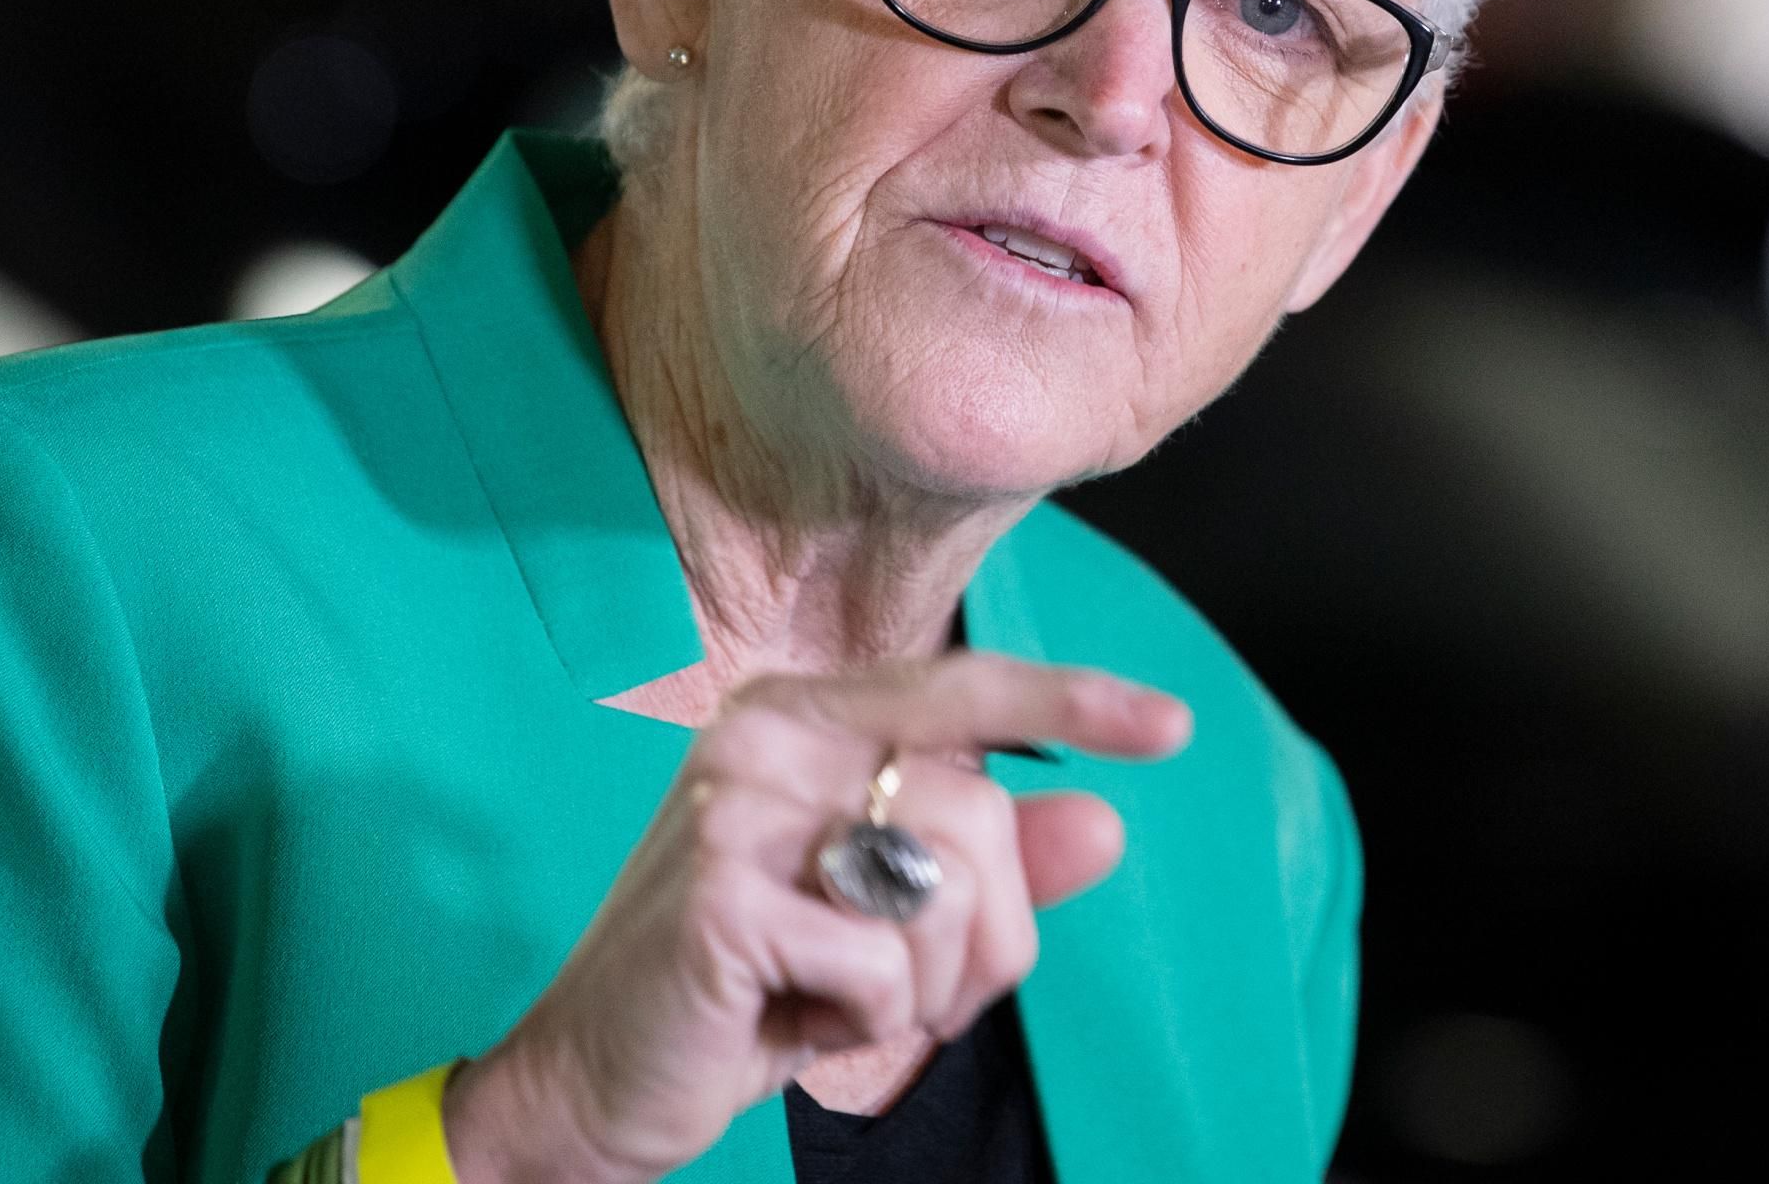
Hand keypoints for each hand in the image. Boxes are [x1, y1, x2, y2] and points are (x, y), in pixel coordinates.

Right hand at [442, 651, 1190, 1183]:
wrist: (597, 1079)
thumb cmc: (750, 989)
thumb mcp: (887, 924)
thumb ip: (993, 871)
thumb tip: (1106, 825)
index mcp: (803, 716)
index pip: (962, 689)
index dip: (1070, 703)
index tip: (1171, 727)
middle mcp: (767, 734)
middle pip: (976, 816)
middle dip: (978, 936)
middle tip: (898, 989)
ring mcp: (736, 805)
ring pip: (942, 887)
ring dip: (920, 984)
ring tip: (835, 995)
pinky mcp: (724, 894)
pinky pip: (884, 962)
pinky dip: (862, 1018)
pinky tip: (789, 1016)